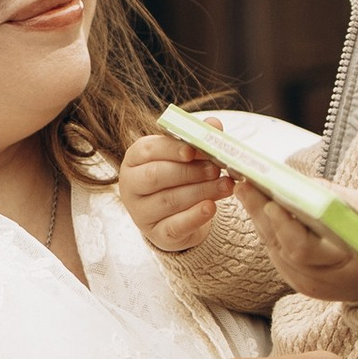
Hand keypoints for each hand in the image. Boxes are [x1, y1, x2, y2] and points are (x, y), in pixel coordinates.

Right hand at [118, 132, 234, 255]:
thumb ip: (198, 140)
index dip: (171, 149)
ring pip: (168, 200)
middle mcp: (131, 185)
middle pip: (156, 176)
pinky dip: (194, 217)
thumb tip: (213, 124)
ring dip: (200, 192)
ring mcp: (140, 212)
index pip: (149, 150)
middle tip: (215, 169)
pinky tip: (211, 208)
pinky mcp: (156, 234)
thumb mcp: (185, 156)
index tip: (193, 150)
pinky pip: (174, 226)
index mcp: (135, 159)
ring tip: (225, 186)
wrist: (177, 216)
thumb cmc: (179, 177)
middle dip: (189, 172)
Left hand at [244, 188, 357, 308]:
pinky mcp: (297, 281)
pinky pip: (276, 253)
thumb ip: (337, 200)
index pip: (304, 249)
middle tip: (245, 187)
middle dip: (261, 214)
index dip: (285, 226)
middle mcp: (321, 279)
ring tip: (246, 190)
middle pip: (282, 247)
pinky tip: (257, 208)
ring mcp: (306, 283)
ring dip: (258, 219)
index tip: (272, 202)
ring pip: (275, 249)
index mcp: (344, 263)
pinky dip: (267, 230)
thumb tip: (302, 183)